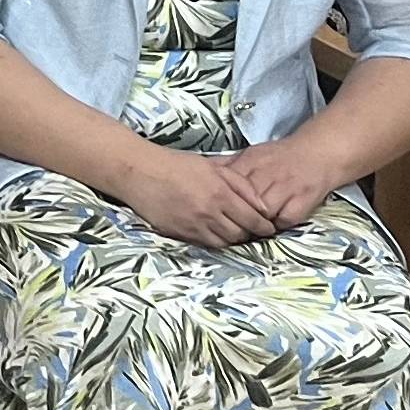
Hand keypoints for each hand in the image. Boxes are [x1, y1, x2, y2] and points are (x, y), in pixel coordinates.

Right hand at [118, 145, 282, 251]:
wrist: (141, 172)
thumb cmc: (178, 165)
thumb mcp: (214, 166)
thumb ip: (241, 185)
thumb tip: (263, 206)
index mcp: (221, 194)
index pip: (253, 220)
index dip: (264, 226)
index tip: (268, 227)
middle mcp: (210, 213)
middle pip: (241, 235)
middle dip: (250, 233)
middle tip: (252, 229)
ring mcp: (194, 226)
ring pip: (225, 243)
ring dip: (233, 238)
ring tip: (234, 230)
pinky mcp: (181, 234)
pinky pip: (207, 244)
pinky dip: (216, 240)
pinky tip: (215, 231)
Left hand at [214, 135, 345, 233]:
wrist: (318, 153)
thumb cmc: (280, 157)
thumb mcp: (252, 154)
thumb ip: (228, 164)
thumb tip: (202, 171)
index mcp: (251, 162)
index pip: (229, 184)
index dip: (221, 199)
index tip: (214, 209)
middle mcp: (268, 175)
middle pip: (244, 201)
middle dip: (236, 215)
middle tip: (229, 225)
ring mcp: (286, 189)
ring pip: (263, 213)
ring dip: (256, 223)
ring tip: (249, 228)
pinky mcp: (302, 202)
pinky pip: (284, 221)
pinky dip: (277, 225)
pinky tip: (272, 226)